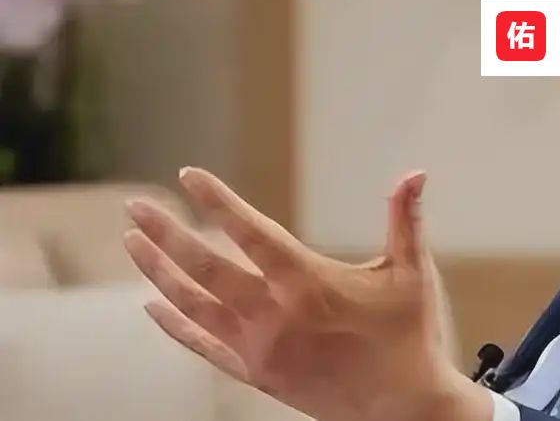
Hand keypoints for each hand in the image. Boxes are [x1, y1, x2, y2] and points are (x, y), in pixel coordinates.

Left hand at [122, 168, 492, 420]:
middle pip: (205, 269)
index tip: (190, 177)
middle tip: (136, 207)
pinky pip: (204, 346)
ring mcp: (260, 348)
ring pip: (194, 306)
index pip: (251, 233)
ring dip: (160, 273)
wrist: (402, 409)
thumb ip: (406, 219)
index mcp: (309, 284)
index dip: (217, 202)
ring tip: (134, 244)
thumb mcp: (413, 272)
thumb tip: (415, 172)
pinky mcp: (257, 374)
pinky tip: (152, 306)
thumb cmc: (410, 335)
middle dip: (167, 234)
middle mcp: (275, 315)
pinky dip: (175, 326)